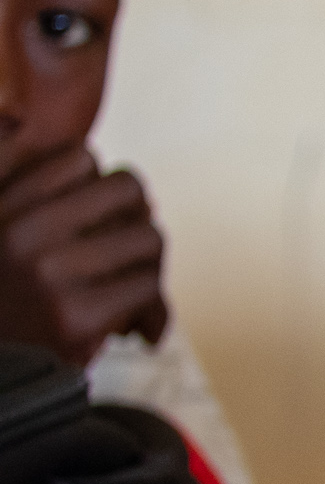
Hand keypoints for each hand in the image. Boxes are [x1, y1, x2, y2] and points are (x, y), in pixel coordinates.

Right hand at [0, 145, 165, 362]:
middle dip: (139, 217)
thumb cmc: (11, 312)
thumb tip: (108, 171)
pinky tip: (132, 327)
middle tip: (131, 249)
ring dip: (150, 266)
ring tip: (130, 291)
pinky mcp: (74, 315)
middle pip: (127, 187)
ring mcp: (45, 272)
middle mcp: (16, 232)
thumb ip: (45, 205)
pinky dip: (151, 306)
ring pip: (148, 237)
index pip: (81, 156)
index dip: (102, 186)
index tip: (101, 218)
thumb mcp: (8, 240)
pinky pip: (148, 286)